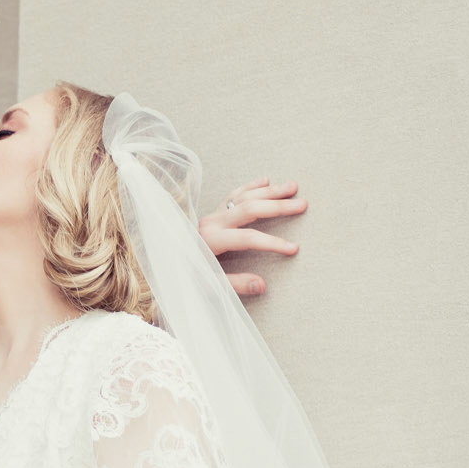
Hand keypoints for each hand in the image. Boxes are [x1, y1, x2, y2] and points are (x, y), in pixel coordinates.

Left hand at [198, 178, 305, 298]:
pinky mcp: (213, 213)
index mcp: (211, 240)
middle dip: (278, 207)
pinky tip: (265, 180)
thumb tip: (262, 285)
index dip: (272, 243)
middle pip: (250, 209)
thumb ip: (234, 285)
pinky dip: (250, 186)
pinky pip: (233, 195)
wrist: (166, 261)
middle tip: (302, 205)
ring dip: (269, 191)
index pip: (248, 238)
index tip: (294, 249)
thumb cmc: (187, 276)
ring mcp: (212, 214)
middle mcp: (212, 222)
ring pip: (244, 197)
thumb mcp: (208, 286)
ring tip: (293, 187)